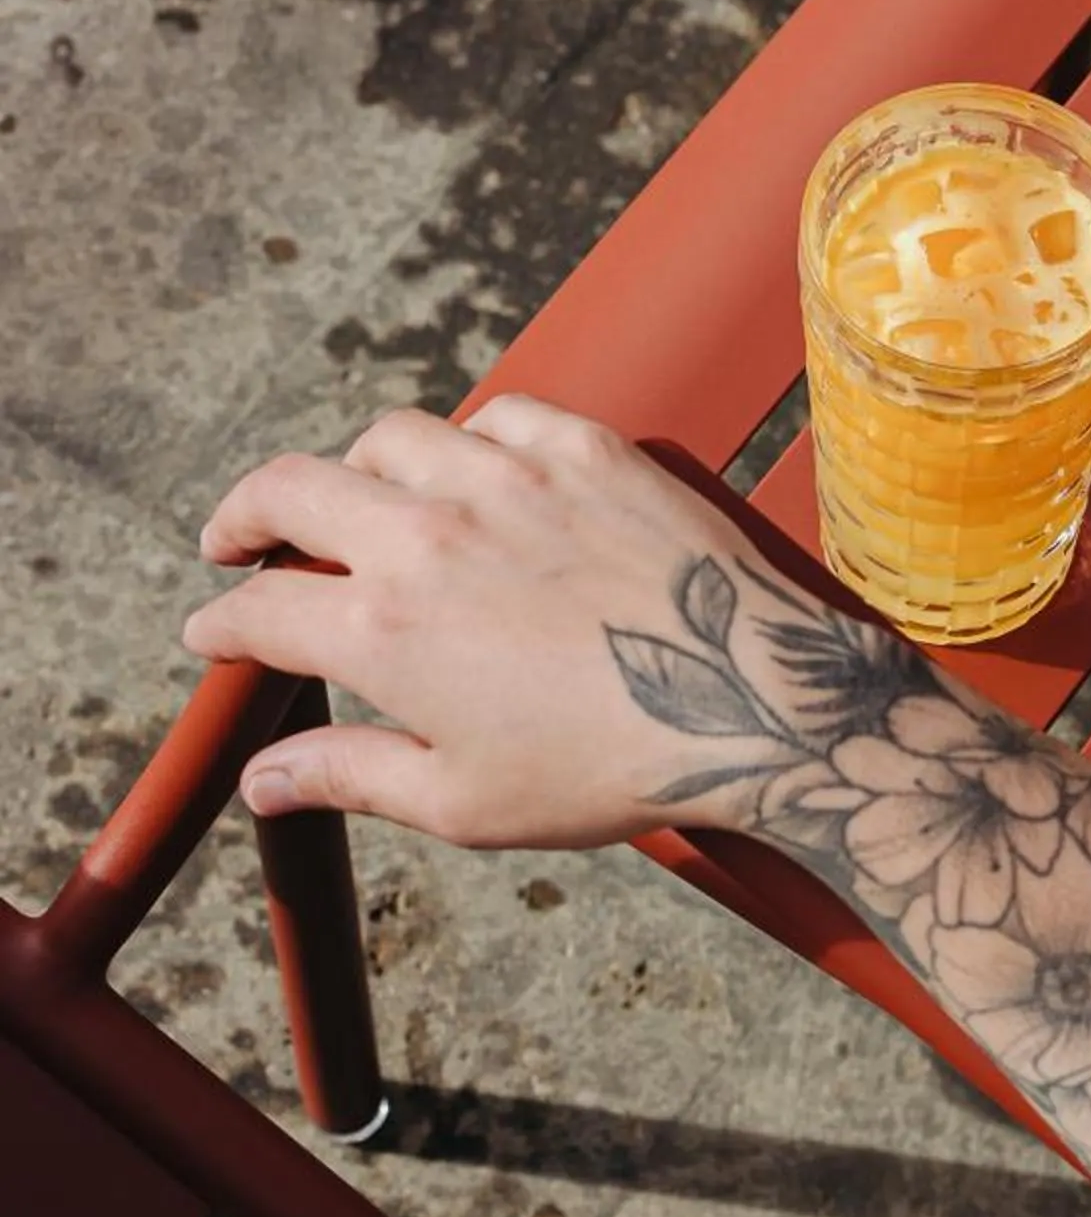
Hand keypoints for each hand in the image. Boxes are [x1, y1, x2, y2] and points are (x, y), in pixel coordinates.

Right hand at [184, 398, 764, 847]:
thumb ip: (350, 774)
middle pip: (290, 490)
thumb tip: (262, 781)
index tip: (211, 632)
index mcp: (383, 632)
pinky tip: (476, 473)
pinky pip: (498, 415)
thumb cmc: (607, 770)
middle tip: (236, 541)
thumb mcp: (463, 801)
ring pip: (390, 439)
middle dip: (243, 515)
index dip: (218, 625)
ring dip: (356, 472)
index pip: (259, 611)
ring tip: (360, 504)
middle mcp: (428, 538)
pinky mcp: (584, 449)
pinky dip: (469, 441)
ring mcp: (507, 480)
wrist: (754, 702)